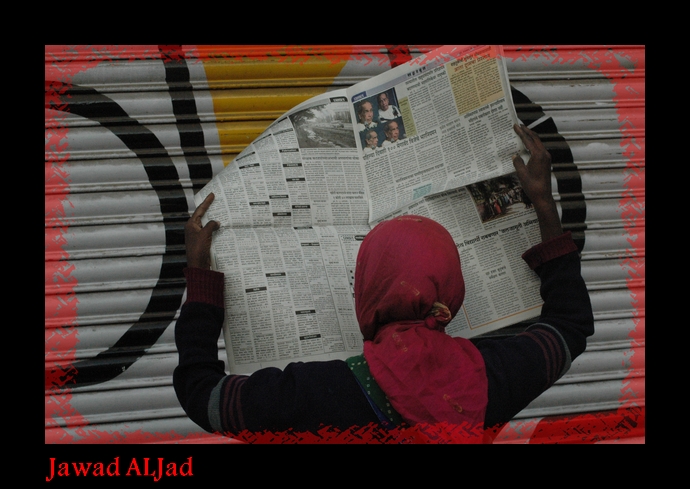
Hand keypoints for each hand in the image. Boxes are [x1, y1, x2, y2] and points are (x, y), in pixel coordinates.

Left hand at [185, 193, 219, 268]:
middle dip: (209, 209)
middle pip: (202, 216)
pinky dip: (215, 228)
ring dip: (213, 219)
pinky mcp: (203, 241)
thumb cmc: (198, 249)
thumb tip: (216, 222)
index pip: (199, 210)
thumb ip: (211, 225)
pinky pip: (209, 231)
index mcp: (191, 225)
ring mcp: (198, 235)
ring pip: (206, 224)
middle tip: (216, 201)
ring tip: (221, 212)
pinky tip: (221, 227)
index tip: (212, 195)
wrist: (198, 265)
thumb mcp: (205, 234)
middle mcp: (193, 229)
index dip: (206, 202)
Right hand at [512, 124, 562, 240]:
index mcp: (538, 155)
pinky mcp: (546, 162)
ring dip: (530, 137)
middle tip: (519, 126)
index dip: (521, 132)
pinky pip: (539, 149)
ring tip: (522, 133)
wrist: (543, 196)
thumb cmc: (532, 186)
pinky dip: (532, 145)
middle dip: (527, 131)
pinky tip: (527, 146)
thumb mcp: (521, 173)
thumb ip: (518, 162)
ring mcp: (546, 158)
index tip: (515, 126)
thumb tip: (515, 155)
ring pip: (538, 143)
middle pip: (535, 139)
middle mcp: (544, 154)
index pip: (529, 140)